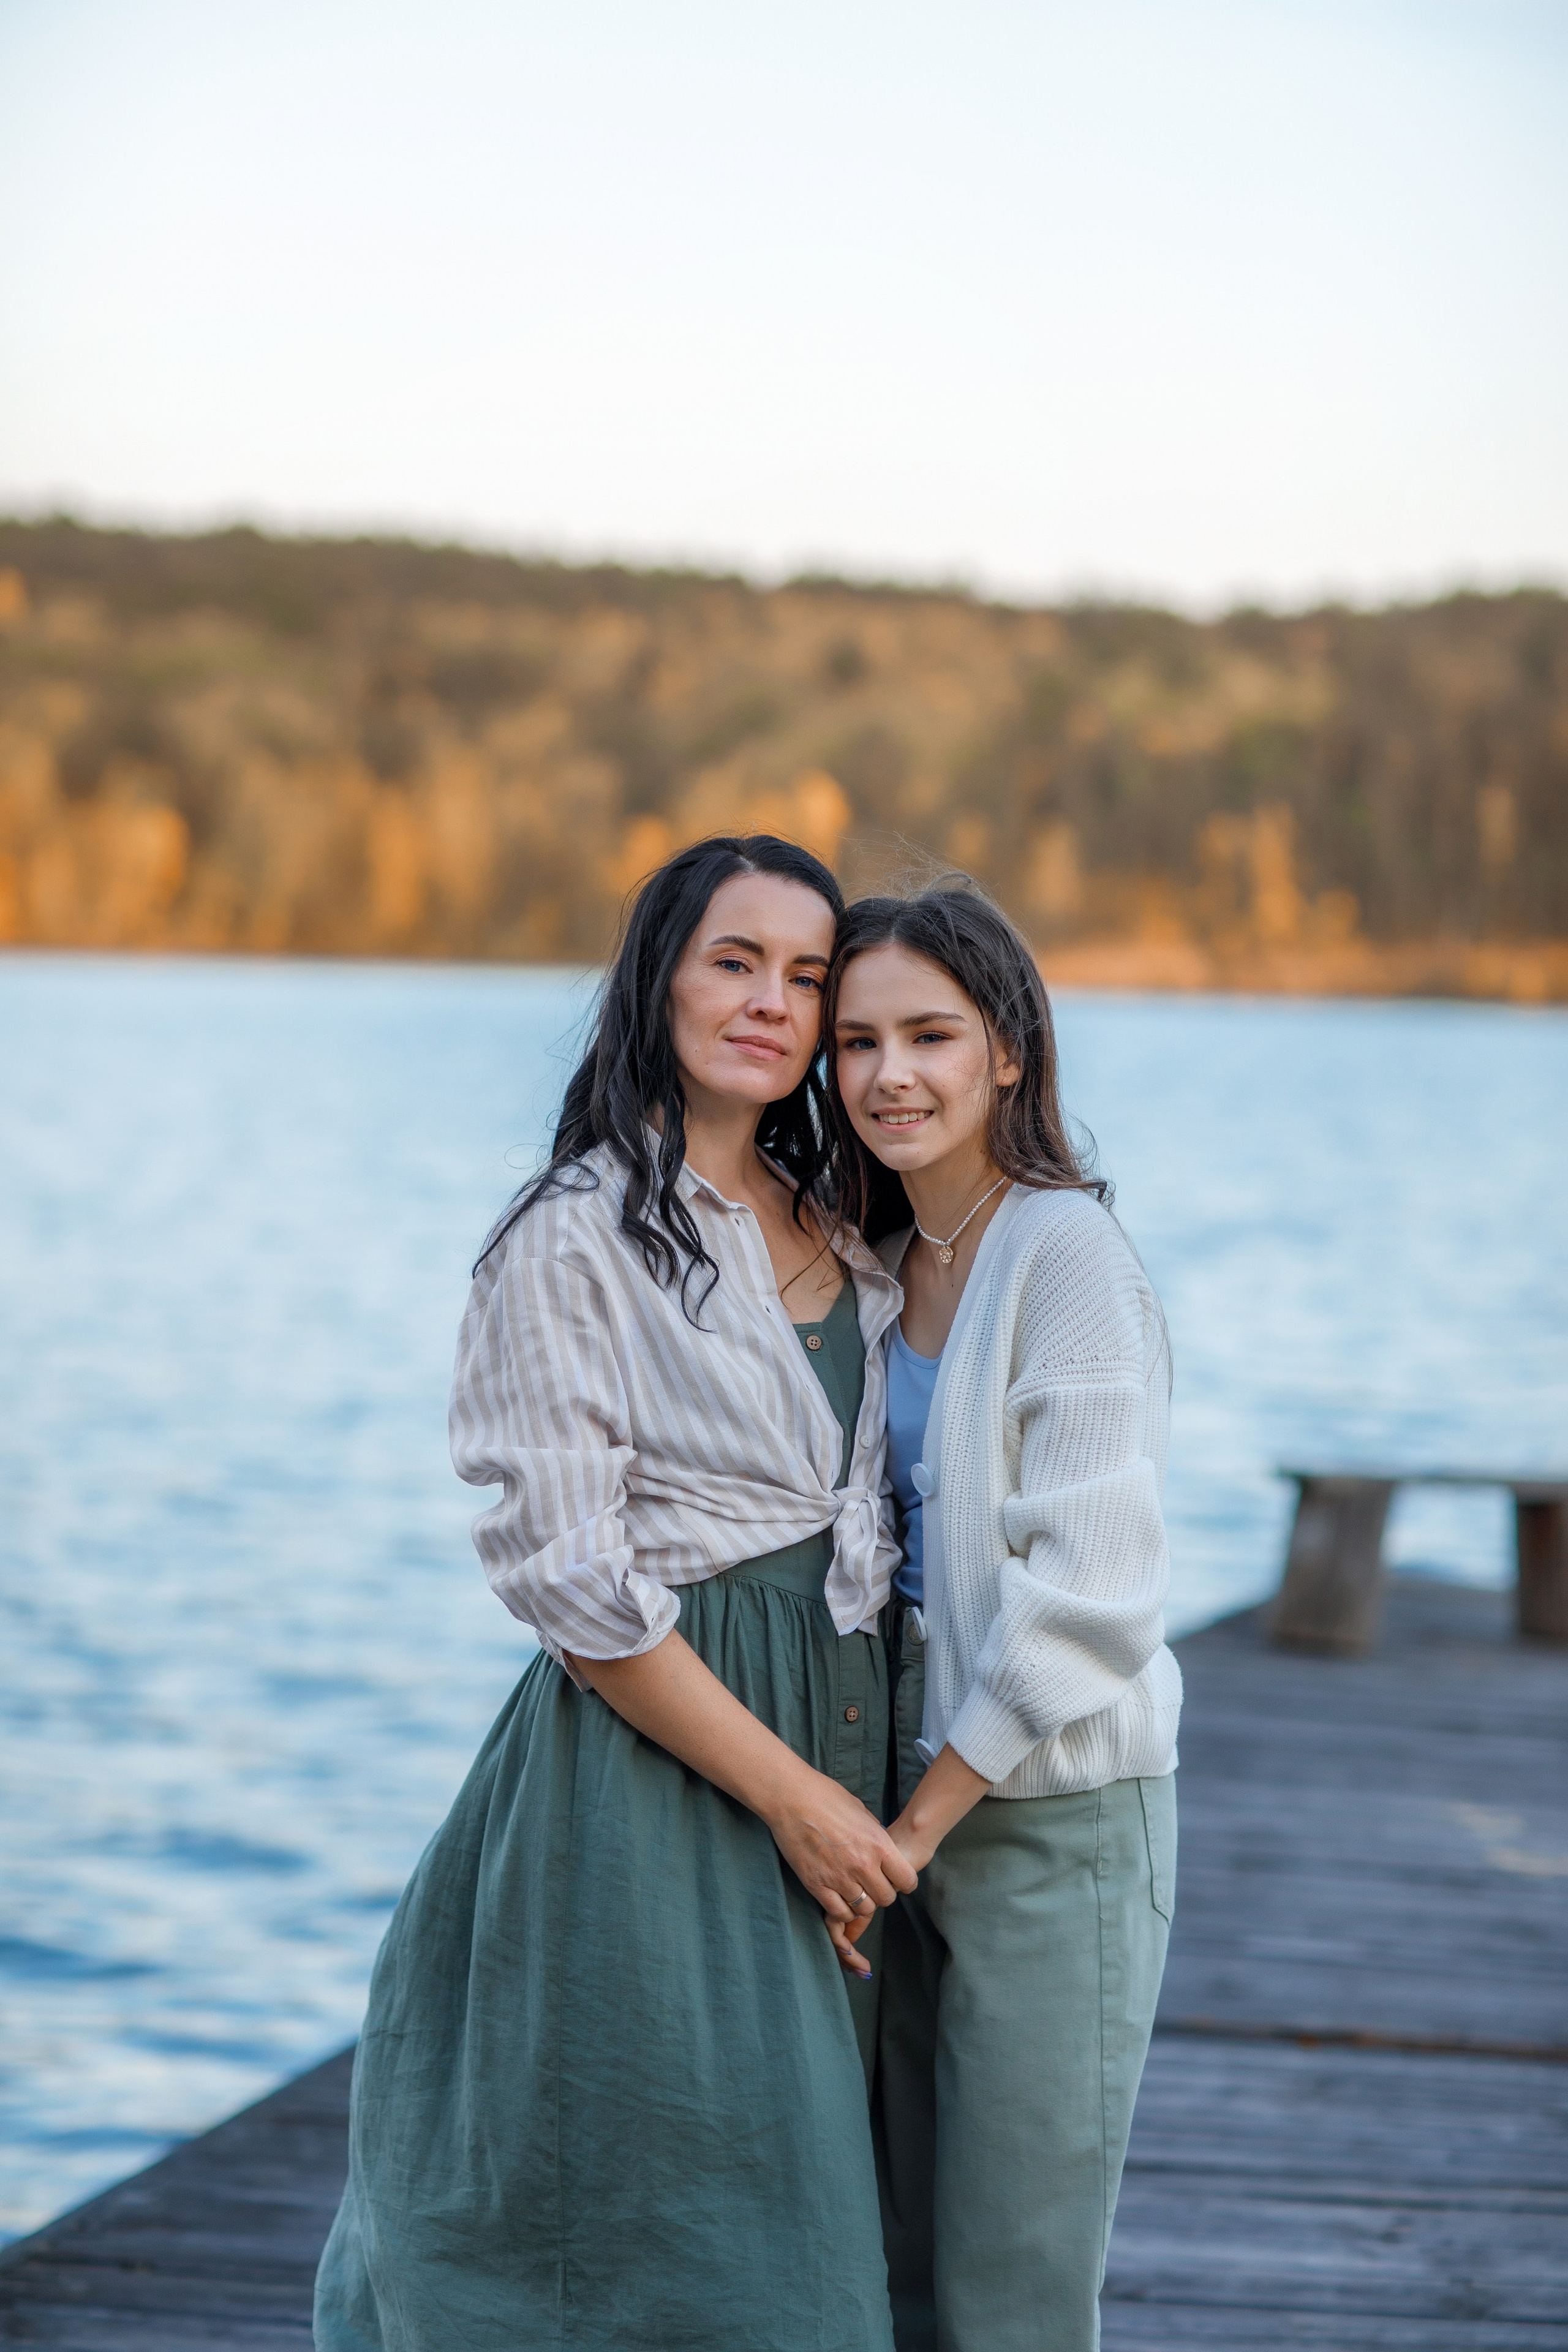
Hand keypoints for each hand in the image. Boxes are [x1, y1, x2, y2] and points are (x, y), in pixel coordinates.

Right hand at [764, 1764, 915, 1977]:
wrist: (791, 1798)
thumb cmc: (826, 1797)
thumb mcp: (861, 1812)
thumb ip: (875, 1835)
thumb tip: (882, 1850)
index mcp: (878, 1844)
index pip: (906, 1880)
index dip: (904, 1882)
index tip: (898, 1881)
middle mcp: (862, 1865)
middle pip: (886, 1899)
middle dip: (882, 1893)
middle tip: (872, 1885)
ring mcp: (839, 1877)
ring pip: (864, 1909)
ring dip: (862, 1903)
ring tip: (855, 1891)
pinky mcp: (816, 1885)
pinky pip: (839, 1913)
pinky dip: (843, 1911)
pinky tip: (840, 1899)